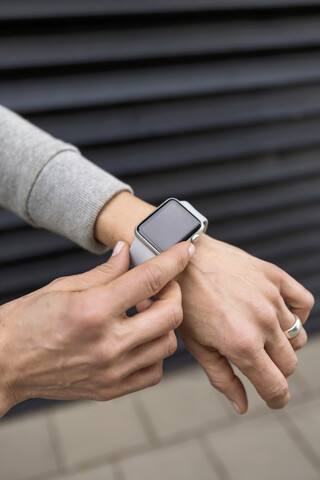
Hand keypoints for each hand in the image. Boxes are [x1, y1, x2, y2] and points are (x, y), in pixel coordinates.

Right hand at [0, 241, 193, 416]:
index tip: (183, 250)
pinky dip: (154, 352)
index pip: (149, 279)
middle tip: (160, 285)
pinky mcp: (111, 388)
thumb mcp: (63, 286)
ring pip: (167, 344)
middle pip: (170, 314)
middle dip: (173, 292)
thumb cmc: (26, 322)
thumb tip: (127, 252)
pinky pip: (153, 371)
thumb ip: (104, 271)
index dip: (172, 260)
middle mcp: (108, 344)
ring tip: (143, 312)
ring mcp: (112, 371)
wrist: (4, 363)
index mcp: (94, 310)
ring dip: (164, 322)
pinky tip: (138, 338)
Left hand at [177, 234, 313, 413]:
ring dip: (283, 345)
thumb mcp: (196, 346)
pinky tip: (279, 315)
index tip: (273, 398)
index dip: (276, 399)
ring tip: (260, 336)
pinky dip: (298, 313)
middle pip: (289, 364)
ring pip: (297, 337)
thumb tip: (242, 406)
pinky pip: (304, 302)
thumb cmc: (183, 303)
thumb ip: (222, 378)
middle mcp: (262, 322)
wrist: (180, 261)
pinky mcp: (273, 276)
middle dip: (276, 371)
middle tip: (256, 362)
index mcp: (241, 344)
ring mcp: (270, 297)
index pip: (276, 386)